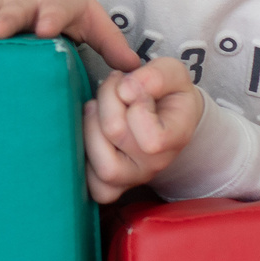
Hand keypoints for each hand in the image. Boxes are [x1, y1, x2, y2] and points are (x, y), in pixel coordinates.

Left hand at [82, 56, 204, 203]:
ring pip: (103, 167)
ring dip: (90, 127)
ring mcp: (132, 179)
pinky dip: (83, 160)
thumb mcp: (172, 73)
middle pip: (115, 134)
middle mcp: (155, 165)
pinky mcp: (110, 186)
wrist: (165, 117)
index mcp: (176, 138)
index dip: (136, 104)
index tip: (134, 88)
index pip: (153, 138)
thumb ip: (156, 77)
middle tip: (113, 88)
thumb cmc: (166, 93)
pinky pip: (93, 187)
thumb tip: (126, 90)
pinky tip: (89, 132)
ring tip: (96, 108)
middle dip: (107, 99)